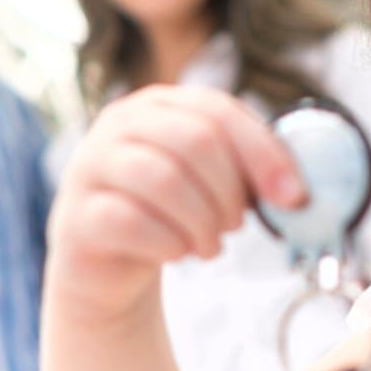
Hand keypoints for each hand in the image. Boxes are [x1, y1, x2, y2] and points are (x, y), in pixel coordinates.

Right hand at [49, 86, 305, 314]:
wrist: (107, 266)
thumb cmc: (166, 215)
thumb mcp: (207, 182)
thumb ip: (245, 171)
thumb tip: (294, 191)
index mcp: (157, 105)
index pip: (218, 110)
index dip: (263, 153)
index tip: (293, 196)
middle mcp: (118, 125)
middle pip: (194, 141)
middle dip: (230, 192)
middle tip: (235, 225)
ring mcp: (90, 167)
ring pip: (163, 179)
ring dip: (202, 222)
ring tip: (208, 245)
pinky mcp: (77, 216)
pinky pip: (131, 221)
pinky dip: (168, 243)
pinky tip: (176, 252)